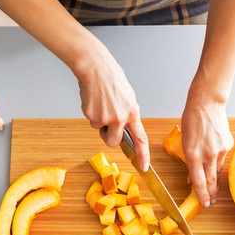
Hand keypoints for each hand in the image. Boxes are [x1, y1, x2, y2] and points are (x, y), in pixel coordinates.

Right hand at [76, 47, 149, 170]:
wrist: (96, 68)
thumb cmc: (111, 79)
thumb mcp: (128, 97)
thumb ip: (128, 114)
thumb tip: (125, 127)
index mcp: (132, 113)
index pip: (140, 139)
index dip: (143, 154)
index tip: (144, 166)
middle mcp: (120, 118)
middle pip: (114, 142)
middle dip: (109, 137)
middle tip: (106, 125)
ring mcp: (105, 118)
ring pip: (100, 130)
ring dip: (99, 122)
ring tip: (101, 103)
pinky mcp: (92, 115)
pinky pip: (91, 121)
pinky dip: (91, 113)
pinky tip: (94, 100)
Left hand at [181, 100, 233, 206]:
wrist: (207, 104)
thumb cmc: (191, 120)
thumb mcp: (184, 142)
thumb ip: (190, 160)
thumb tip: (192, 176)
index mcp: (193, 155)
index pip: (198, 181)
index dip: (201, 195)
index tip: (204, 203)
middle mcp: (207, 155)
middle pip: (210, 180)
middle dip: (211, 194)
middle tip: (211, 202)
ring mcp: (220, 150)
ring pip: (217, 171)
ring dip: (215, 182)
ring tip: (214, 191)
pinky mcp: (227, 145)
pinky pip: (222, 159)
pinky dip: (217, 164)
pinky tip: (215, 165)